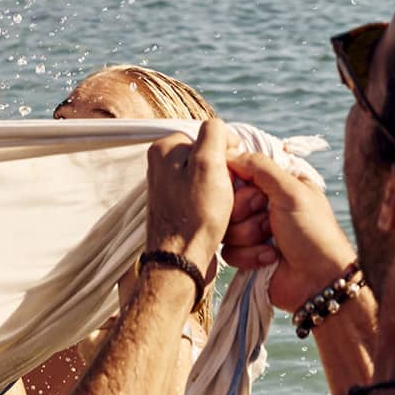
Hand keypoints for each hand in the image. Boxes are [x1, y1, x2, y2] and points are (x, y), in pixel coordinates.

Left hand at [144, 117, 236, 280]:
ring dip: (225, 195)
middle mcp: (161, 165)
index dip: (228, 154)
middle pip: (211, 159)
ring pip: (211, 180)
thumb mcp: (209, 165)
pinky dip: (217, 209)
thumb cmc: (195, 216)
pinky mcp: (177, 208)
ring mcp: (168, 188)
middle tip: (230, 197)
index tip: (233, 176)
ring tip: (224, 213)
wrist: (181, 263)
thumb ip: (214, 135)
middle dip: (227, 177)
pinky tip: (219, 223)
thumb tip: (221, 131)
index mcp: (164, 149)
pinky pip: (205, 199)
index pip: (208, 136)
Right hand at [224, 148, 354, 311]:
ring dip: (249, 236)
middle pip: (227, 200)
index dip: (237, 182)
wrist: (320, 282)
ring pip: (225, 226)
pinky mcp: (247, 255)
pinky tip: (270, 259)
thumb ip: (260, 167)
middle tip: (269, 220)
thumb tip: (230, 152)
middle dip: (246, 212)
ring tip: (272, 242)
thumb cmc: (313, 232)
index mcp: (275, 184)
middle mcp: (262, 204)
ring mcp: (253, 230)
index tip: (254, 193)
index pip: (238, 171)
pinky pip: (228, 250)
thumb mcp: (291, 191)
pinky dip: (249, 255)